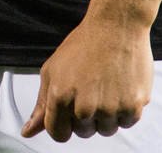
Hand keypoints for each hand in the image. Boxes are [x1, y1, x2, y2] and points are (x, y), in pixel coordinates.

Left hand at [23, 13, 152, 141]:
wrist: (116, 27)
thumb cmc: (83, 46)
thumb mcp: (52, 70)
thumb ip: (41, 105)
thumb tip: (27, 132)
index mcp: (60, 96)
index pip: (58, 133)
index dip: (62, 125)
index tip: (67, 115)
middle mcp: (85, 106)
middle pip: (83, 133)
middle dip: (84, 117)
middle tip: (89, 90)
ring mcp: (110, 108)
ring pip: (106, 130)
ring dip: (106, 115)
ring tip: (105, 87)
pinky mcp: (134, 106)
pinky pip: (126, 123)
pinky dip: (124, 110)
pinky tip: (119, 87)